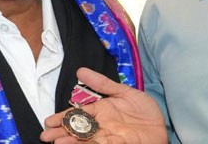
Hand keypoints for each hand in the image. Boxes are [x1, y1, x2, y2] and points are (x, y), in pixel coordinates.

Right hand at [41, 67, 166, 143]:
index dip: (62, 118)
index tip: (48, 121)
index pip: (77, 115)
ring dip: (71, 141)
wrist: (162, 126)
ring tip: (57, 142)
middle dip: (61, 133)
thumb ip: (103, 84)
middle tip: (45, 135)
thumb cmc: (144, 110)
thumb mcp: (124, 92)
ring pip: (85, 140)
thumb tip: (80, 70)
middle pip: (77, 130)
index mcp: (100, 111)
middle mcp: (101, 126)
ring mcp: (108, 137)